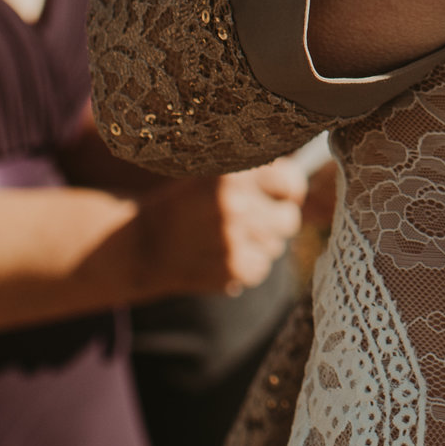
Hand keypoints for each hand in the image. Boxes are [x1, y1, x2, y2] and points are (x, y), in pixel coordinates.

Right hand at [133, 157, 309, 297]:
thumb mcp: (213, 174)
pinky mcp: (229, 271)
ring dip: (260, 244)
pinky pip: (261, 269)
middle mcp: (234, 205)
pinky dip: (247, 266)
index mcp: (231, 175)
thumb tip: (301, 183)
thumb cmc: (186, 204)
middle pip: (289, 219)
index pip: (291, 182)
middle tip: (252, 219)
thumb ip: (254, 175)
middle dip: (276, 220)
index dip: (287, 191)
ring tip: (228, 237)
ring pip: (276, 246)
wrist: (143, 244)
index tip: (277, 194)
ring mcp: (232, 241)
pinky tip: (222, 255)